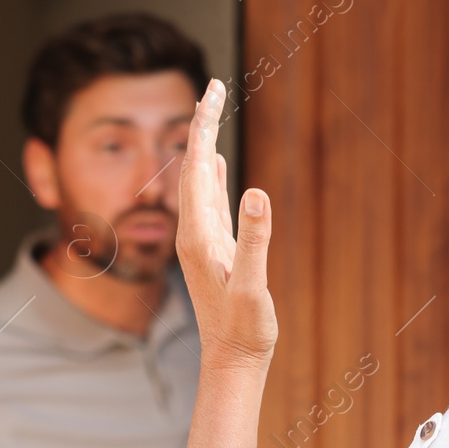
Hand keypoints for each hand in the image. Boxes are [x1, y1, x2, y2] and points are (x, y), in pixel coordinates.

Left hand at [176, 79, 276, 370]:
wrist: (232, 361)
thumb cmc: (244, 330)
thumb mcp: (252, 286)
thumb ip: (255, 241)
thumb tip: (256, 193)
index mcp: (198, 234)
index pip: (195, 167)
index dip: (204, 126)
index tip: (213, 90)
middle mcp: (193, 232)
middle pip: (192, 166)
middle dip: (202, 124)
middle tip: (214, 85)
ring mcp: (202, 240)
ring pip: (199, 180)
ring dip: (205, 143)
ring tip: (211, 111)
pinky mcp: (215, 249)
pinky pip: (209, 200)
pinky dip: (211, 174)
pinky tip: (214, 162)